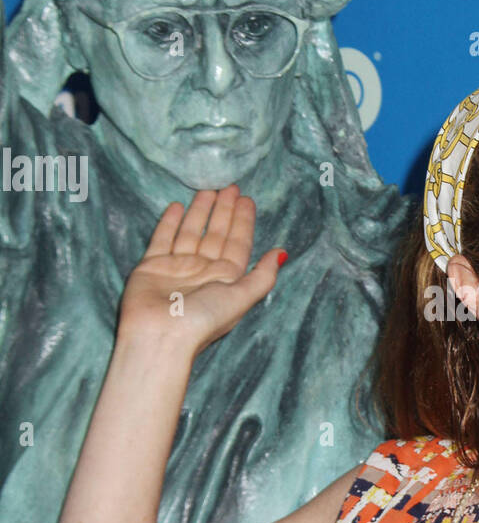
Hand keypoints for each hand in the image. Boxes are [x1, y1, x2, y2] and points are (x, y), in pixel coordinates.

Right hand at [118, 184, 284, 358]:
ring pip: (191, 233)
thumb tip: (283, 253)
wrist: (159, 337)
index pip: (238, 243)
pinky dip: (170, 223)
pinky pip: (163, 239)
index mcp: (226, 279)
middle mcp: (203, 271)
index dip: (243, 221)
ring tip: (207, 190)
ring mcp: (177, 268)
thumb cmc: (203, 319)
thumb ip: (262, 275)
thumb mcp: (241, 297)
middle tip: (229, 186)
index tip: (246, 199)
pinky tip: (177, 206)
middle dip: (224, 211)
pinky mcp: (151, 266)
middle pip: (217, 234)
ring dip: (200, 212)